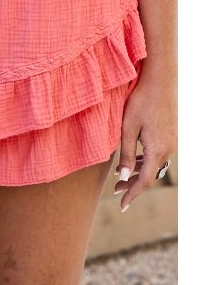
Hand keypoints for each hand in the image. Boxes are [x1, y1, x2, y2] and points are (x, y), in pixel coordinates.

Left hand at [113, 60, 176, 211]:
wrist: (160, 80)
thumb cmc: (140, 101)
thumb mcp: (128, 127)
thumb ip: (125, 153)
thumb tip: (122, 178)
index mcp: (157, 150)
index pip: (145, 181)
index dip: (133, 194)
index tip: (122, 205)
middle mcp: (168, 148)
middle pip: (150, 175)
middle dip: (133, 184)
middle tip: (116, 191)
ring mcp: (171, 141)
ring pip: (154, 165)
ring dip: (138, 172)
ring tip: (121, 176)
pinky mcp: (170, 134)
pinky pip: (157, 155)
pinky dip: (144, 161)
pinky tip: (133, 158)